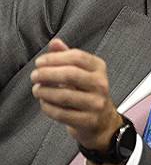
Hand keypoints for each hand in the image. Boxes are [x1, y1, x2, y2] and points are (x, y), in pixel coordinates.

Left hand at [32, 39, 123, 164]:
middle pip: (70, 74)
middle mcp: (101, 85)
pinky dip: (47, 108)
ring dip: (44, 92)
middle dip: (47, 74)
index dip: (54, 58)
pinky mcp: (88, 120)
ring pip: (64, 96)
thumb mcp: (82, 71)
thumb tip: (55, 43)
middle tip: (34, 76)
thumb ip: (67, 56)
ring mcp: (96, 104)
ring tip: (37, 90)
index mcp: (99, 68)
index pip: (77, 57)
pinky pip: (62, 113)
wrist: (102, 121)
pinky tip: (44, 103)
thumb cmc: (87, 92)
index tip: (39, 62)